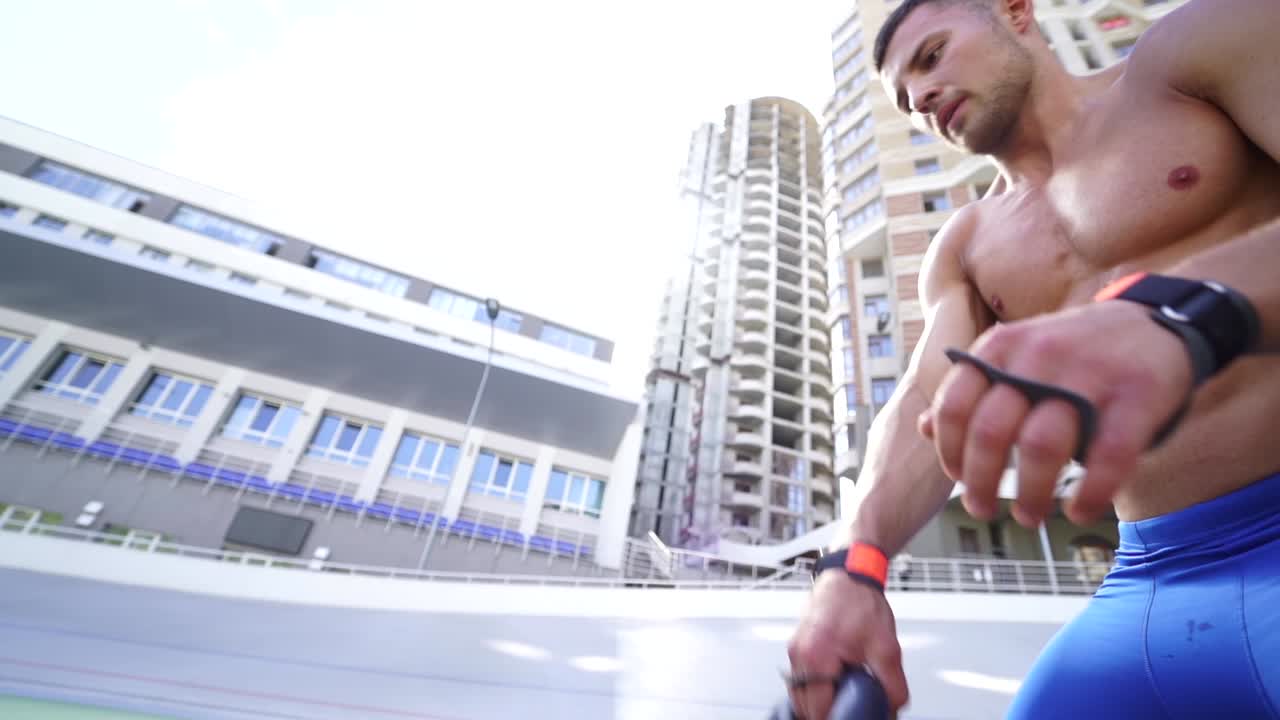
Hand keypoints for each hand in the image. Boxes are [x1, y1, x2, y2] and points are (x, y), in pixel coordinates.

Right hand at [787, 573, 908, 718]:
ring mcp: (795, 651)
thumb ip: (891, 685)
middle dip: (826, 714)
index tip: (850, 718)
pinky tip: (834, 687)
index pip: (817, 711)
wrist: (849, 574)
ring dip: (818, 704)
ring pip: (799, 695)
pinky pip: (800, 680)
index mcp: (816, 657)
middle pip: (804, 707)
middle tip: (849, 711)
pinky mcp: (797, 648)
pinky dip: (814, 690)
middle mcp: (799, 655)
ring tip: (843, 700)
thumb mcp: (886, 649)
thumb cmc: (861, 603)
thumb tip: (890, 710)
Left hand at [919, 300, 1192, 526]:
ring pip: (1042, 447)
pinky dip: (1090, 493)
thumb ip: (974, 391)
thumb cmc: (1073, 353)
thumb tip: (923, 428)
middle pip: (992, 431)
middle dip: (980, 482)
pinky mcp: (1137, 396)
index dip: (949, 449)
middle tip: (982, 510)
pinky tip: (1080, 510)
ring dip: (1029, 494)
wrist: (1156, 322)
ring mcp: (1089, 375)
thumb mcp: (1016, 357)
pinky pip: (1107, 456)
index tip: (956, 478)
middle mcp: (1039, 356)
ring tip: (1028, 517)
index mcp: (1002, 347)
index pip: (955, 403)